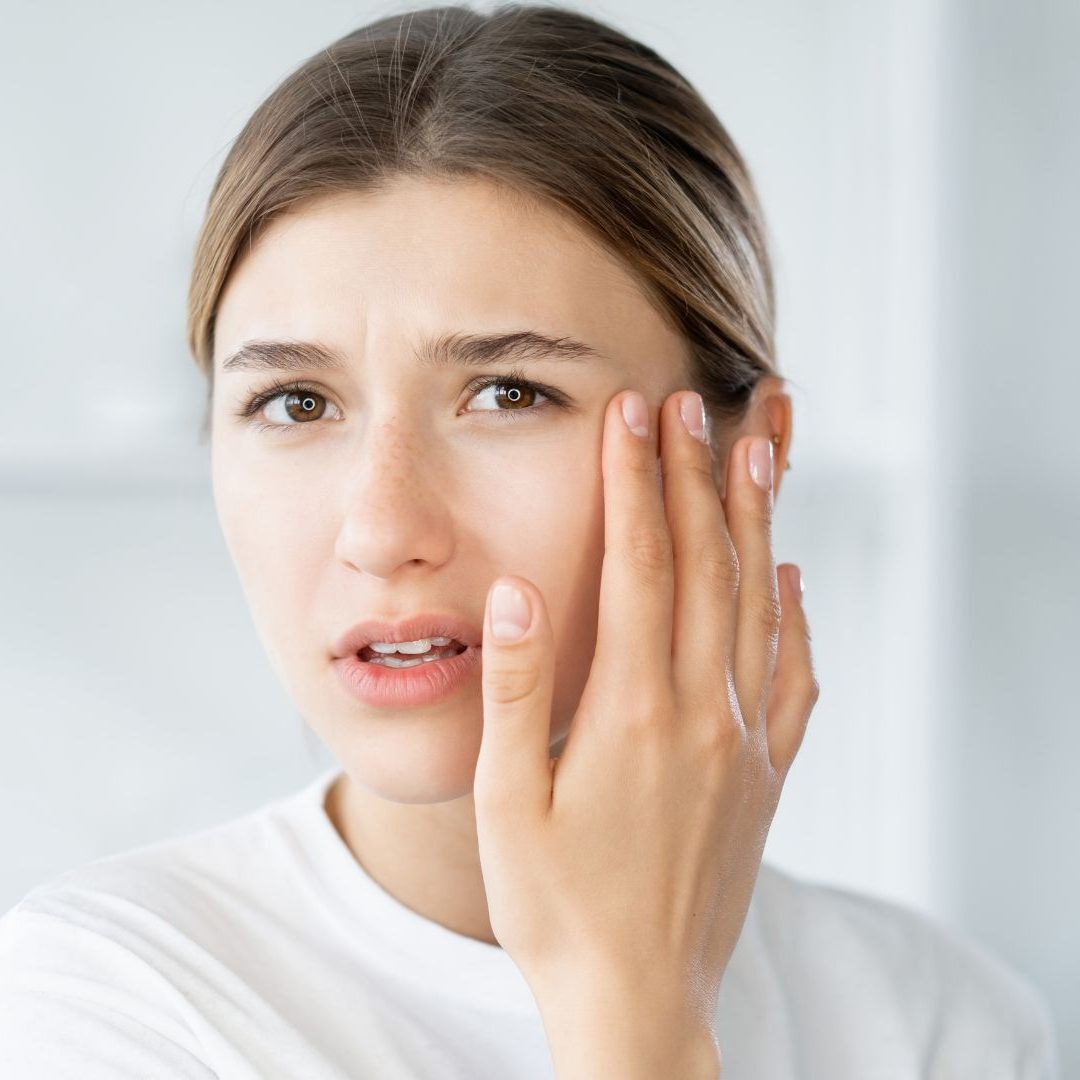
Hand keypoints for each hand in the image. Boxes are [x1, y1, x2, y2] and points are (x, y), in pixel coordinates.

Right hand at [472, 387, 818, 1037]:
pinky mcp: (765, 776)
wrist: (638, 1000)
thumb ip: (521, 689)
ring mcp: (744, 743)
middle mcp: (700, 713)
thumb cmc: (556, 906)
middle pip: (704, 567)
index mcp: (634, 711)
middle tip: (694, 404)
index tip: (634, 414)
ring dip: (754, 523)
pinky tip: (791, 577)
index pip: (639, 565)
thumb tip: (520, 589)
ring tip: (758, 452)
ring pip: (758, 606)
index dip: (636, 482)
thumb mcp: (511, 803)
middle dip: (696, 476)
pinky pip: (792, 677)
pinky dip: (794, 616)